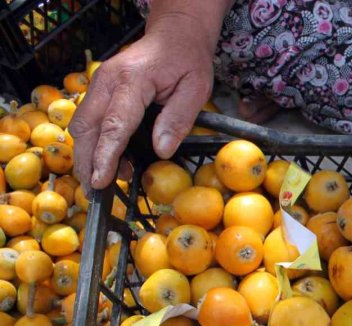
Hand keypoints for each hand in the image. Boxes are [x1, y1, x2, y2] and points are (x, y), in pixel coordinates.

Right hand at [70, 14, 215, 191]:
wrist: (174, 34)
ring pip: (82, 125)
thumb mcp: (196, 88)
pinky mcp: (99, 90)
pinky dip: (94, 143)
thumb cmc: (187, 60)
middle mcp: (107, 81)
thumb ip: (178, 119)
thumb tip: (161, 151)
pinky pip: (90, 120)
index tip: (102, 180)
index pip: (115, 124)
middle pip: (87, 128)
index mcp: (132, 81)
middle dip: (87, 162)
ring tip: (105, 181)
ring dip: (89, 155)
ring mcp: (99, 84)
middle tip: (96, 192)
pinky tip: (111, 162)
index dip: (107, 156)